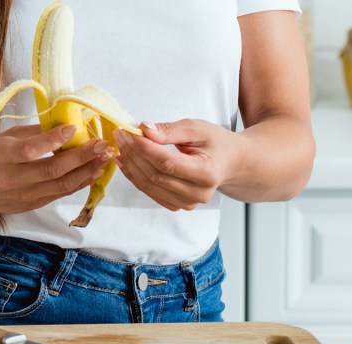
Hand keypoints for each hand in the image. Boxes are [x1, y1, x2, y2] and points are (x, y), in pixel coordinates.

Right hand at [0, 124, 113, 216]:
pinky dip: (80, 182)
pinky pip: (61, 193)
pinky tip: (94, 171)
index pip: (30, 150)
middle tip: (102, 144)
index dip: (53, 140)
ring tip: (105, 158)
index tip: (74, 128)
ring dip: (87, 171)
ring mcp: (24, 195)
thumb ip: (33, 133)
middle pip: (52, 169)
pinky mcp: (33, 205)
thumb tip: (65, 124)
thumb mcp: (5, 138)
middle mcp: (14, 178)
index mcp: (3, 156)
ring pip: (62, 184)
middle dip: (82, 156)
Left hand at [113, 119, 239, 210]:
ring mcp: (187, 203)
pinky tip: (125, 160)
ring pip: (149, 185)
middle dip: (133, 154)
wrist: (231, 163)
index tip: (128, 132)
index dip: (144, 148)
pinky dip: (134, 176)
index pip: (167, 162)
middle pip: (155, 175)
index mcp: (207, 173)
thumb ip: (170, 130)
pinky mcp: (177, 205)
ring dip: (130, 165)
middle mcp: (198, 193)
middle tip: (120, 135)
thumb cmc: (216, 143)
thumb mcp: (198, 128)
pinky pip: (149, 191)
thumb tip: (144, 129)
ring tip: (120, 145)